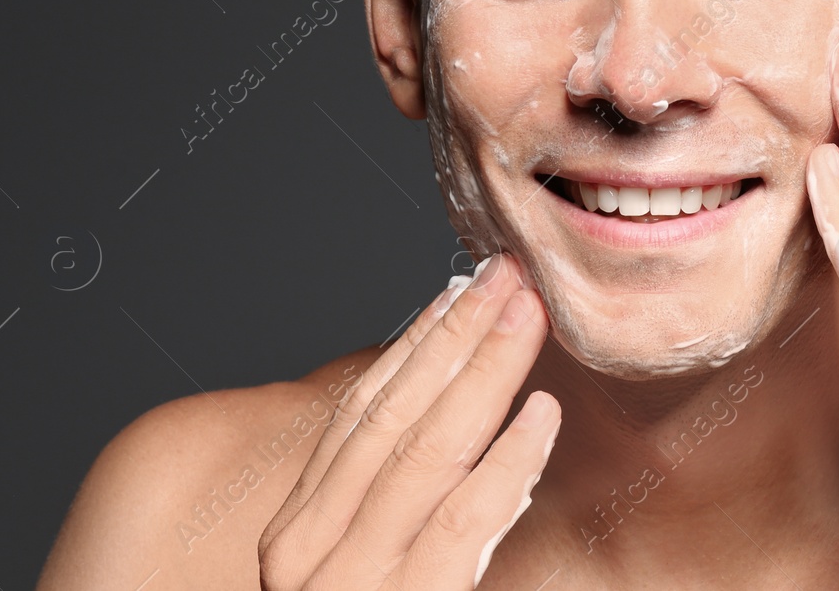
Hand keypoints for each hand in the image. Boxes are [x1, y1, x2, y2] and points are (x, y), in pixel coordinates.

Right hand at [257, 254, 558, 590]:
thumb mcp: (353, 566)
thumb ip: (379, 503)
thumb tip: (443, 402)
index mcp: (296, 532)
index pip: (359, 416)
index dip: (414, 347)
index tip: (459, 292)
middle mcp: (310, 552)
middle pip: (394, 418)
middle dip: (456, 338)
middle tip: (506, 278)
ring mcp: (353, 583)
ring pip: (428, 453)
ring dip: (487, 373)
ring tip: (529, 318)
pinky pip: (464, 520)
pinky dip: (507, 461)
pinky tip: (542, 415)